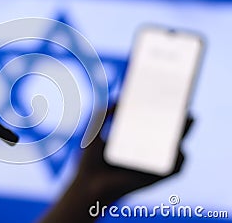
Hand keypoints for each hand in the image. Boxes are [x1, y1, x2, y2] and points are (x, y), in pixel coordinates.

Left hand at [74, 104, 193, 205]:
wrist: (88, 183)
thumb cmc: (90, 158)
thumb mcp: (96, 128)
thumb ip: (106, 111)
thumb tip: (122, 98)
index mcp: (133, 138)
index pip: (151, 121)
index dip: (161, 109)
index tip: (168, 95)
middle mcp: (145, 150)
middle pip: (168, 132)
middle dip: (179, 118)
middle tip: (183, 103)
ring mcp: (152, 164)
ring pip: (175, 148)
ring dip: (184, 134)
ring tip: (188, 120)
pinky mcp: (155, 178)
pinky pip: (175, 169)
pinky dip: (180, 159)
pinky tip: (179, 148)